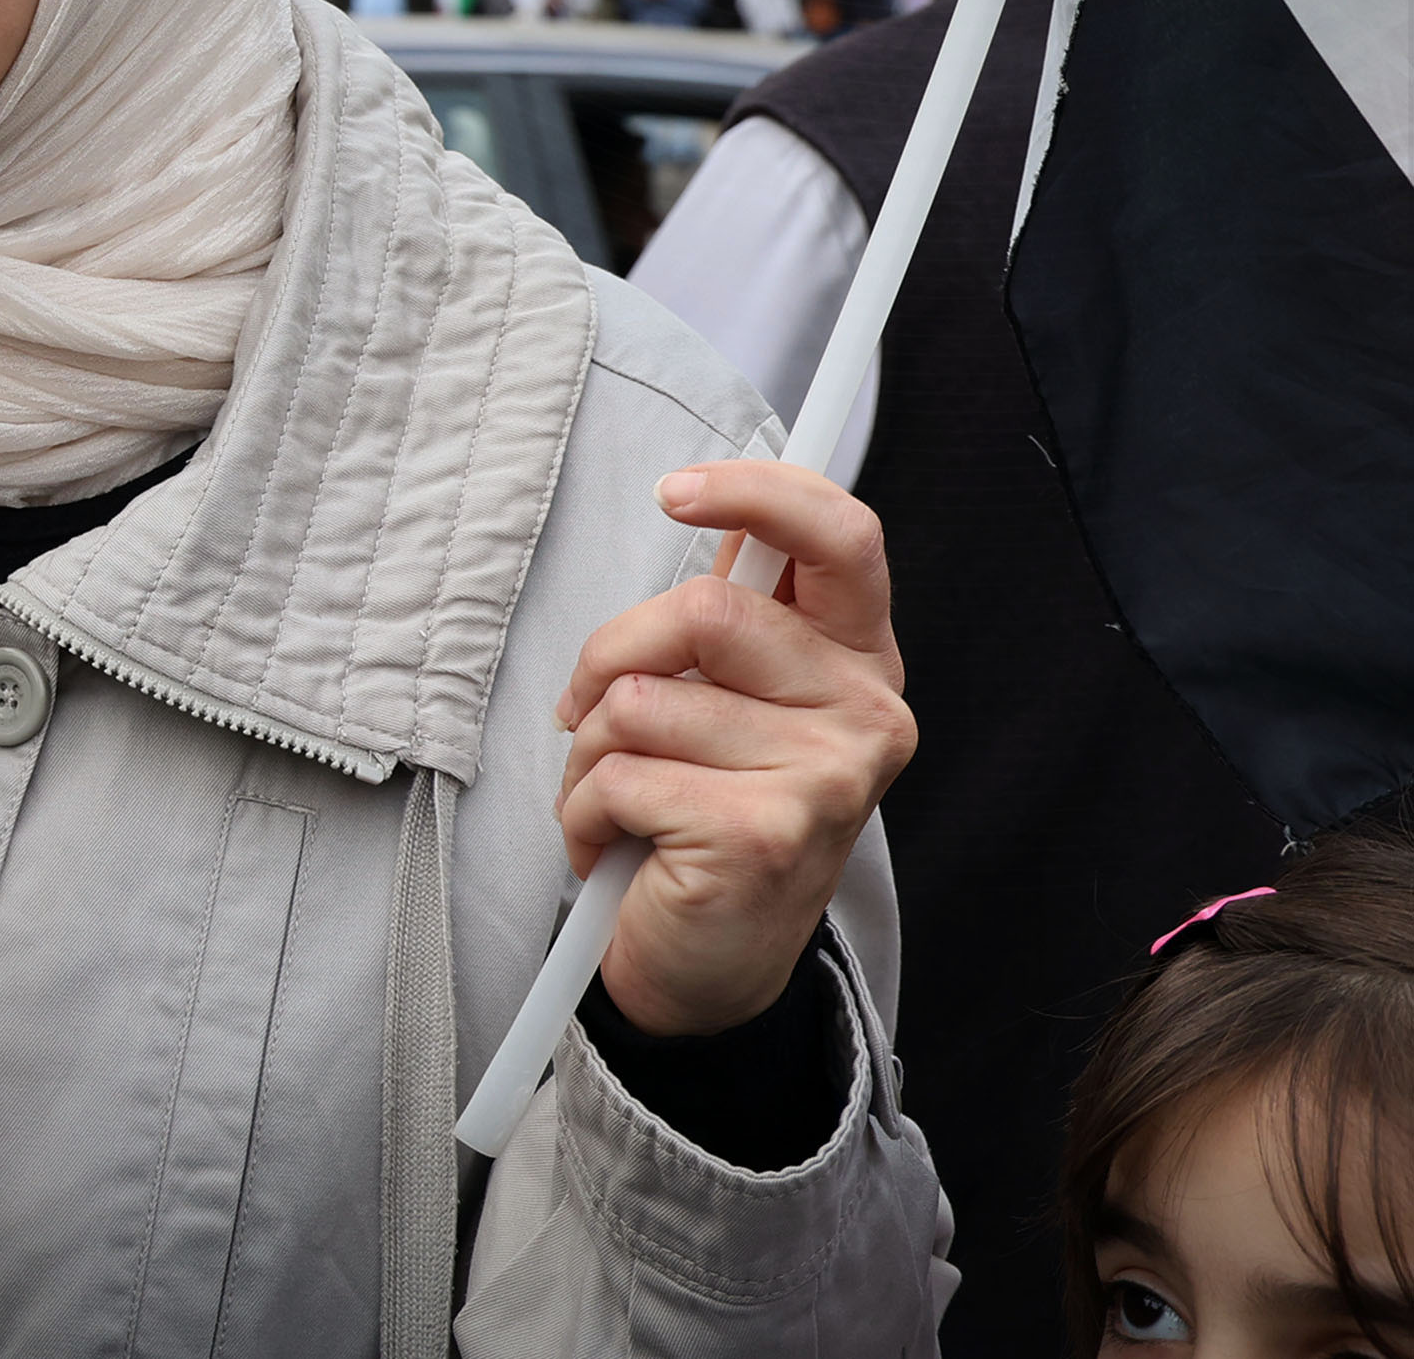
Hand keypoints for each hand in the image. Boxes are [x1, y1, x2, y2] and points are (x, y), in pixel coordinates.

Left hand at [554, 460, 915, 1037]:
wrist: (708, 958)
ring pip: (642, 700)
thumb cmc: (703, 805)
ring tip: (618, 798)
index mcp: (858, 657)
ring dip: (590, 752)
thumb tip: (705, 498)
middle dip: (611, 657)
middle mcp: (865, 711)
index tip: (675, 492)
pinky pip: (619, 775)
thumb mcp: (727, 694)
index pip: (841, 538)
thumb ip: (727, 607)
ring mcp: (825, 776)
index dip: (756, 493)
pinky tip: (619, 846)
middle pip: (704, 612)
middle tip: (596, 717)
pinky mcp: (763, 834)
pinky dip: (584, 811)